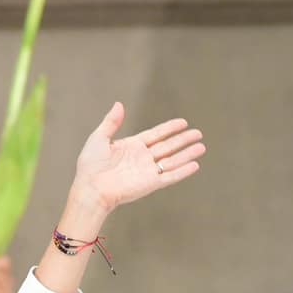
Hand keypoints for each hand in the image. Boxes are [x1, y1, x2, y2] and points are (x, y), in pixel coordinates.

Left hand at [66, 102, 204, 221]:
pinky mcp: (150, 184)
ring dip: (187, 154)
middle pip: (168, 146)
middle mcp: (142, 158)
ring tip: (202, 147)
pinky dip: (183, 171)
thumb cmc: (90, 166)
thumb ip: (111, 122)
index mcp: (132, 147)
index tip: (183, 123)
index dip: (169, 128)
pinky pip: (170, 176)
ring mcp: (147, 171)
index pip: (156, 135)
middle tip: (198, 133)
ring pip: (172, 160)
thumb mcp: (99, 138)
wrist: (91, 189)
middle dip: (183, 140)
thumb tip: (119, 104)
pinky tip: (195, 165)